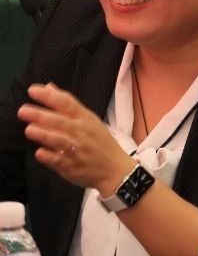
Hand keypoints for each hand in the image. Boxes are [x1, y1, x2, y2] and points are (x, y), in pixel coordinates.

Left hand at [18, 83, 134, 197]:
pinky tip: (40, 153)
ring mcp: (78, 150)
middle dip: (42, 115)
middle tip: (23, 110)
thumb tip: (48, 87)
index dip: (49, 96)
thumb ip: (67, 104)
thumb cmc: (99, 142)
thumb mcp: (88, 119)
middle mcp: (82, 133)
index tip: (32, 91)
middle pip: (61, 122)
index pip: (67, 103)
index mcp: (85, 119)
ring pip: (60, 141)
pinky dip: (50, 157)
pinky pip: (60, 161)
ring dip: (45, 135)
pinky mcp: (72, 167)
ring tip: (29, 129)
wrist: (116, 169)